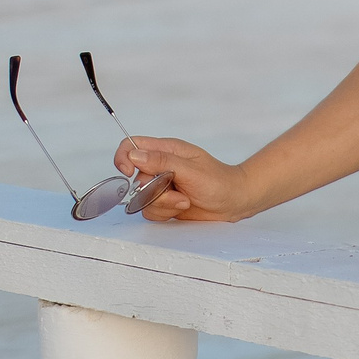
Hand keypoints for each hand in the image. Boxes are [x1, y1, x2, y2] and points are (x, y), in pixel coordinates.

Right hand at [115, 134, 250, 221]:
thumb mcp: (190, 170)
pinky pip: (150, 211)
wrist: (234, 201)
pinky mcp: (165, 203)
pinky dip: (165, 212)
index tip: (128, 172)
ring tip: (184, 200)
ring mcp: (162, 186)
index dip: (124, 158)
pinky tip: (183, 206)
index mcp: (167, 150)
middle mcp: (162, 166)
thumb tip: (134, 155)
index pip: (132, 146)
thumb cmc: (218, 181)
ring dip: (163, 203)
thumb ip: (162, 162)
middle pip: (136, 178)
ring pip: (142, 198)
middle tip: (175, 189)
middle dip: (153, 189)